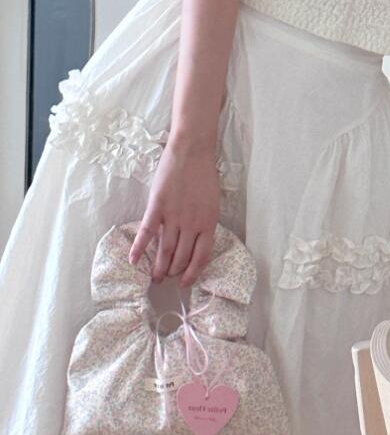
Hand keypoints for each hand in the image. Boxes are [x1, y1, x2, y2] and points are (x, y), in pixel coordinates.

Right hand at [129, 134, 220, 286]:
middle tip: (167, 279)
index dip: (193, 273)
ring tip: (154, 278)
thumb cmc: (204, 176)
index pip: (201, 257)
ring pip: (165, 250)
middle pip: (182, 257)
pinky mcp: (157, 207)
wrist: (192, 152)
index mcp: (208, 224)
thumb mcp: (212, 204)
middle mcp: (192, 225)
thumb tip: (197, 242)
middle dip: (174, 272)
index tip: (186, 282)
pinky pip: (147, 233)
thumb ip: (205, 223)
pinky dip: (139, 248)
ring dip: (159, 267)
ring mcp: (174, 217)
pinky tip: (133, 261)